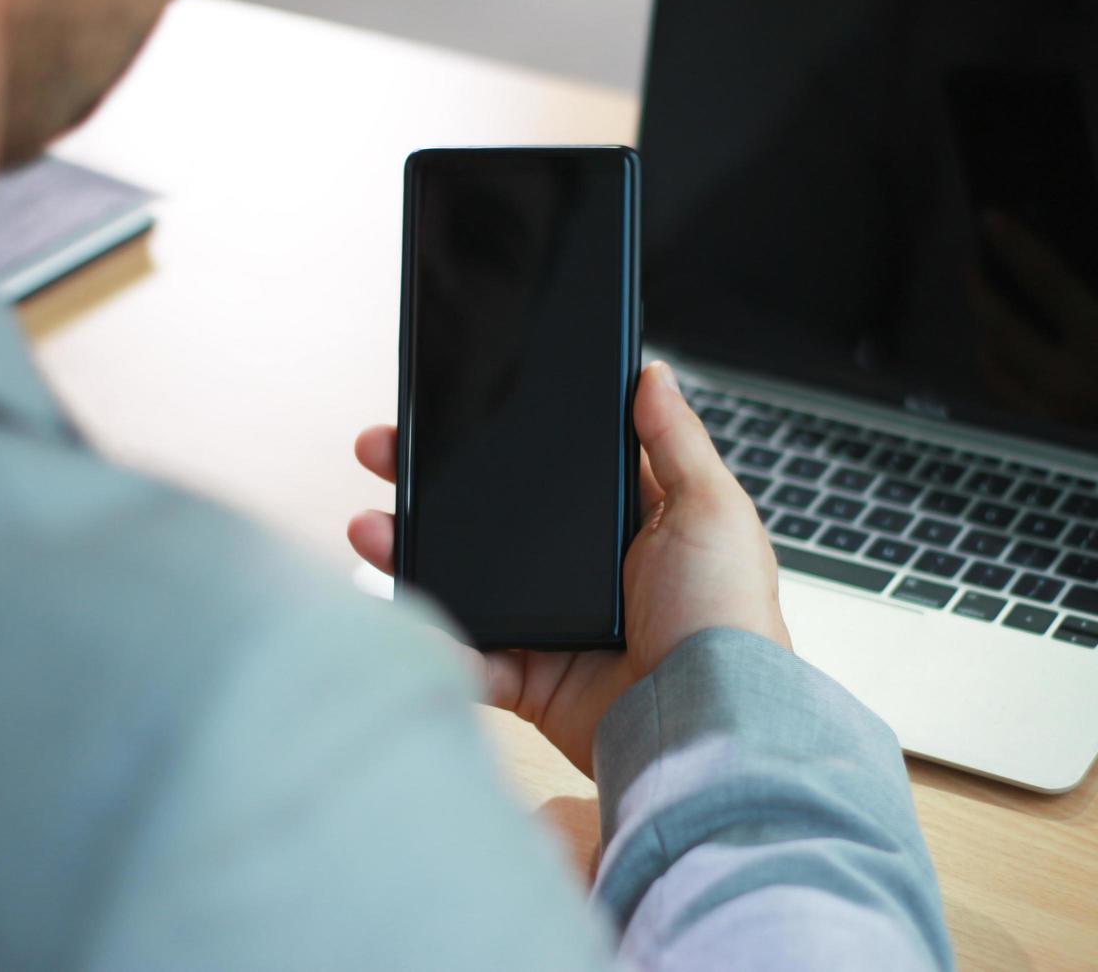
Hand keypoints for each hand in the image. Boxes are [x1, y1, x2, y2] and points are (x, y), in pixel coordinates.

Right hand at [349, 360, 790, 777]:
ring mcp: (554, 628)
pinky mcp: (531, 681)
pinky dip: (437, 641)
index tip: (458, 411)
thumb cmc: (727, 618)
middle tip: (387, 452)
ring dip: (412, 553)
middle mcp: (588, 574)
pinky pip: (470, 656)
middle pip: (495, 519)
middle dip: (434, 486)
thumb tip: (656, 375)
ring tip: (370, 526)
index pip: (555, 469)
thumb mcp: (713, 510)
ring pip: (467, 583)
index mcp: (630, 526)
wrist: (707, 721)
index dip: (506, 440)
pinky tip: (408, 615)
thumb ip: (677, 441)